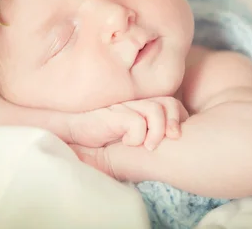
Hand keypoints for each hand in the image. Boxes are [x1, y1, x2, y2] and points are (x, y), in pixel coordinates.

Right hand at [69, 96, 188, 149]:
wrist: (72, 134)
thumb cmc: (102, 139)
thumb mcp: (131, 141)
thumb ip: (149, 138)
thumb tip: (174, 148)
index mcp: (143, 108)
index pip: (172, 104)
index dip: (179, 119)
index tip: (177, 138)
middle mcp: (136, 104)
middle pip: (169, 103)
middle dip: (175, 123)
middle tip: (173, 140)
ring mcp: (124, 107)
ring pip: (155, 111)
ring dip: (157, 132)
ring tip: (148, 147)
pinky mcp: (113, 115)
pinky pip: (136, 122)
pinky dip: (137, 136)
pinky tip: (127, 143)